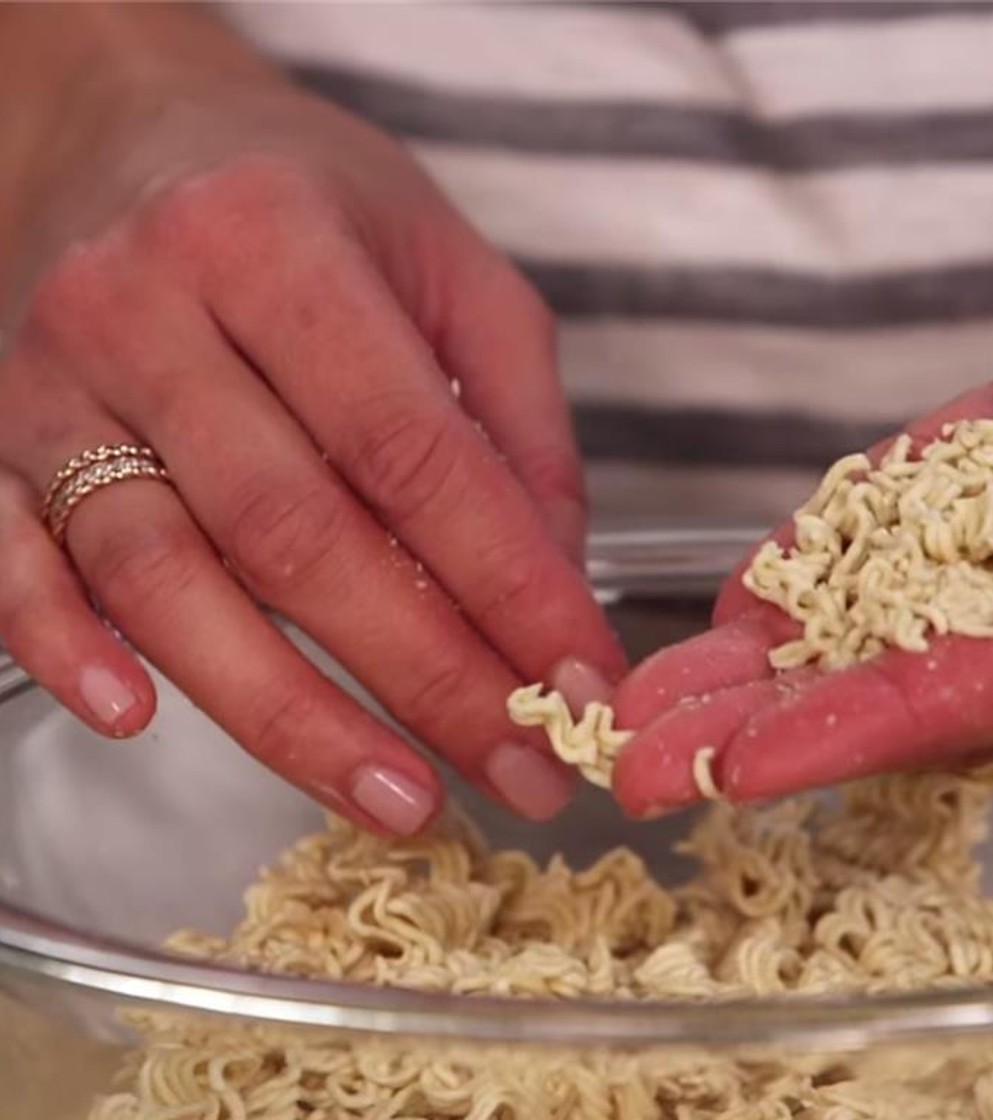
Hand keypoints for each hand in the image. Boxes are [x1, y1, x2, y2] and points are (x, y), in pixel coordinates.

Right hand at [0, 9, 623, 832]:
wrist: (120, 129)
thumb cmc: (303, 198)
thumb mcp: (446, 264)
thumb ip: (516, 417)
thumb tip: (556, 578)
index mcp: (280, 247)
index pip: (415, 453)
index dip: (508, 584)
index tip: (581, 680)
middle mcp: (151, 311)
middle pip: (299, 535)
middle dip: (427, 676)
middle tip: (521, 772)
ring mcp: (55, 383)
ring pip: (165, 576)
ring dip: (285, 712)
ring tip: (402, 798)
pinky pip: (13, 560)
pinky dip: (64, 646)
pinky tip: (139, 719)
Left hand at [608, 32, 992, 816]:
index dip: (874, 725)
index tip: (747, 762)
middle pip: (941, 662)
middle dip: (790, 711)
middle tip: (650, 755)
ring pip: (918, 584)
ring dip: (793, 637)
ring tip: (671, 681)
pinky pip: (937, 479)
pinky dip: (846, 525)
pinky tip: (769, 571)